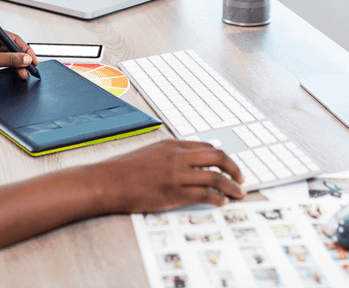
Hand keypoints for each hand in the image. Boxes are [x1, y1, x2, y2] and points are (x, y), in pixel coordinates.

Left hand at [0, 26, 38, 83]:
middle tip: (29, 70)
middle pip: (10, 47)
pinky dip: (6, 66)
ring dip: (14, 64)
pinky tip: (12, 72)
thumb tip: (25, 59)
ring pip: (6, 55)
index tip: (33, 60)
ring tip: (22, 74)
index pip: (13, 38)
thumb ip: (8, 59)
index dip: (25, 49)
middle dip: (21, 59)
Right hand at [95, 140, 245, 212]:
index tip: (228, 166)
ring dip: (232, 186)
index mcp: (172, 145)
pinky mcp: (174, 193)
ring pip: (216, 177)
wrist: (107, 181)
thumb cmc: (123, 170)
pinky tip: (221, 202)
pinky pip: (205, 195)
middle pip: (218, 156)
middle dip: (234, 168)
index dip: (222, 157)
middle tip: (241, 178)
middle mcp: (177, 157)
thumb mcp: (149, 153)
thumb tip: (187, 164)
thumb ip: (169, 156)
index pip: (206, 146)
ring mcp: (177, 175)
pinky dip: (218, 199)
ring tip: (238, 193)